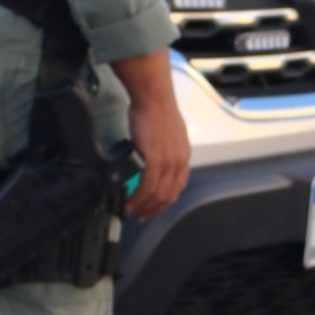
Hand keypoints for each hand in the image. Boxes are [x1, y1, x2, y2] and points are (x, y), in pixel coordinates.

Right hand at [113, 48, 190, 218]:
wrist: (153, 98)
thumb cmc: (156, 110)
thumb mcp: (167, 133)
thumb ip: (164, 149)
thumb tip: (152, 157)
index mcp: (184, 156)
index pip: (177, 187)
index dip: (165, 201)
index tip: (154, 207)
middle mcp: (180, 162)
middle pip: (169, 195)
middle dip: (154, 209)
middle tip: (142, 216)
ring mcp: (169, 162)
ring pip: (158, 195)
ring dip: (144, 206)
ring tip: (132, 211)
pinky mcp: (156, 160)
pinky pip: (147, 187)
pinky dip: (138, 198)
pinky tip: (130, 201)